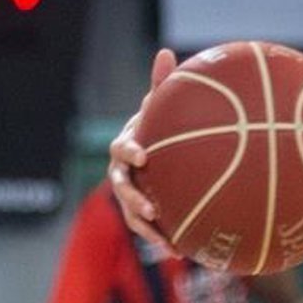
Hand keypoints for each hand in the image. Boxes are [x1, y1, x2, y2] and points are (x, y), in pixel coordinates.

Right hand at [108, 46, 177, 245]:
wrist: (162, 156)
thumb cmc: (162, 128)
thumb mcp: (163, 109)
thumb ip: (162, 86)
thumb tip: (165, 52)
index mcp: (127, 146)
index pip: (121, 148)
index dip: (129, 150)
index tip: (143, 154)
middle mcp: (124, 172)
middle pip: (121, 187)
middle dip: (133, 198)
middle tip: (149, 208)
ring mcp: (131, 195)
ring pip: (131, 214)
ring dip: (145, 226)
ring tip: (162, 238)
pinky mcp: (144, 215)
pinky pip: (150, 230)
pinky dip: (162, 239)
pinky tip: (181, 250)